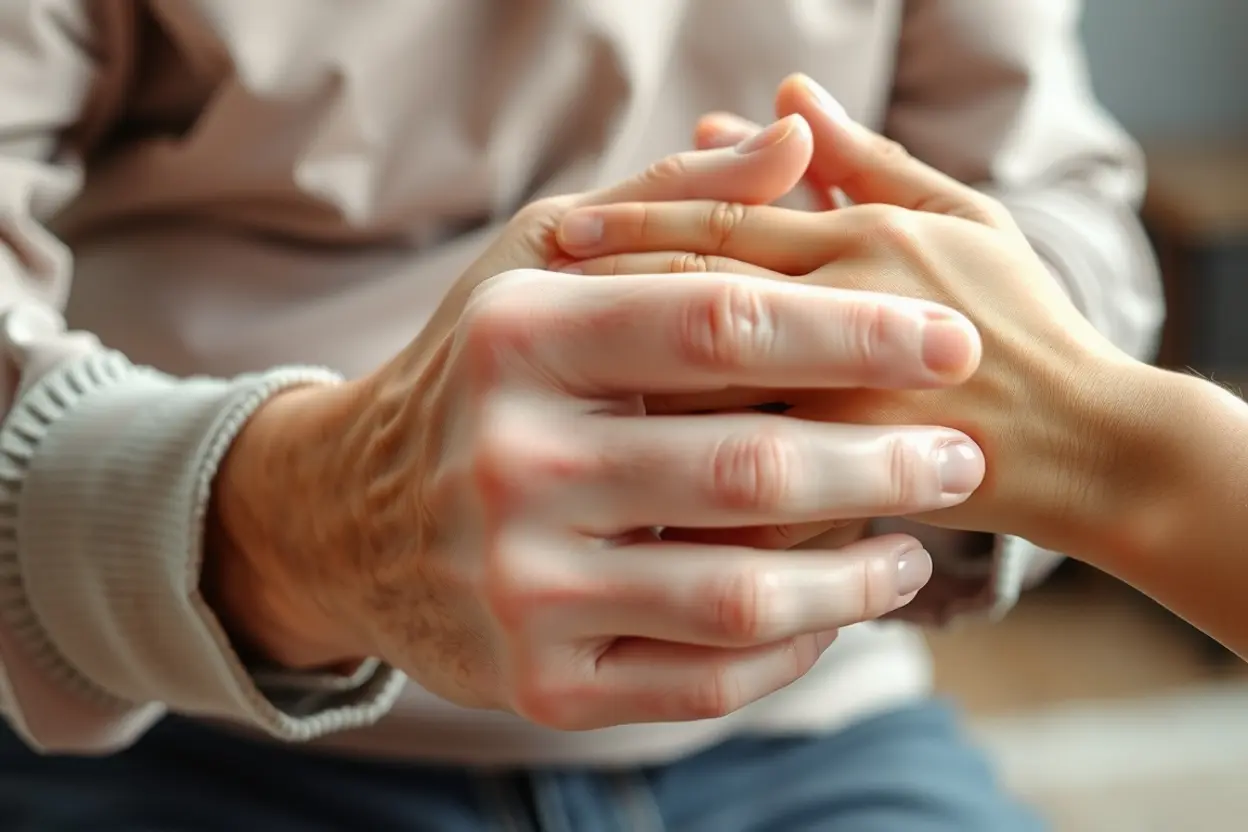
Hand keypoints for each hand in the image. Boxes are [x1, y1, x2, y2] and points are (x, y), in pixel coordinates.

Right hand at [209, 139, 990, 729]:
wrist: (351, 518)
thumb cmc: (478, 372)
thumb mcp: (546, 265)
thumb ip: (675, 204)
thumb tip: (804, 142)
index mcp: (517, 338)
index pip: (717, 322)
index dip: (854, 329)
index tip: (953, 341)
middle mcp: (508, 466)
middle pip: (745, 468)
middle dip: (884, 462)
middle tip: (964, 457)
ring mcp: (518, 589)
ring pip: (738, 596)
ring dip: (857, 577)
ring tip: (917, 548)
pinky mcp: (537, 685)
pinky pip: (701, 681)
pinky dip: (791, 651)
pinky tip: (834, 614)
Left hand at [552, 74, 1135, 555]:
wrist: (1087, 448)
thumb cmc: (1019, 319)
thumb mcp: (955, 221)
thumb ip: (864, 163)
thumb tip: (783, 99)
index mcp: (864, 249)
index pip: (721, 226)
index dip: (633, 222)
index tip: (557, 228)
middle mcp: (841, 329)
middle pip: (691, 309)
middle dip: (604, 299)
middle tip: (520, 303)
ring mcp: (838, 420)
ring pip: (701, 405)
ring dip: (620, 392)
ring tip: (543, 386)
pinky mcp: (841, 501)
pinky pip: (735, 498)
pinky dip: (675, 485)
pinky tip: (613, 480)